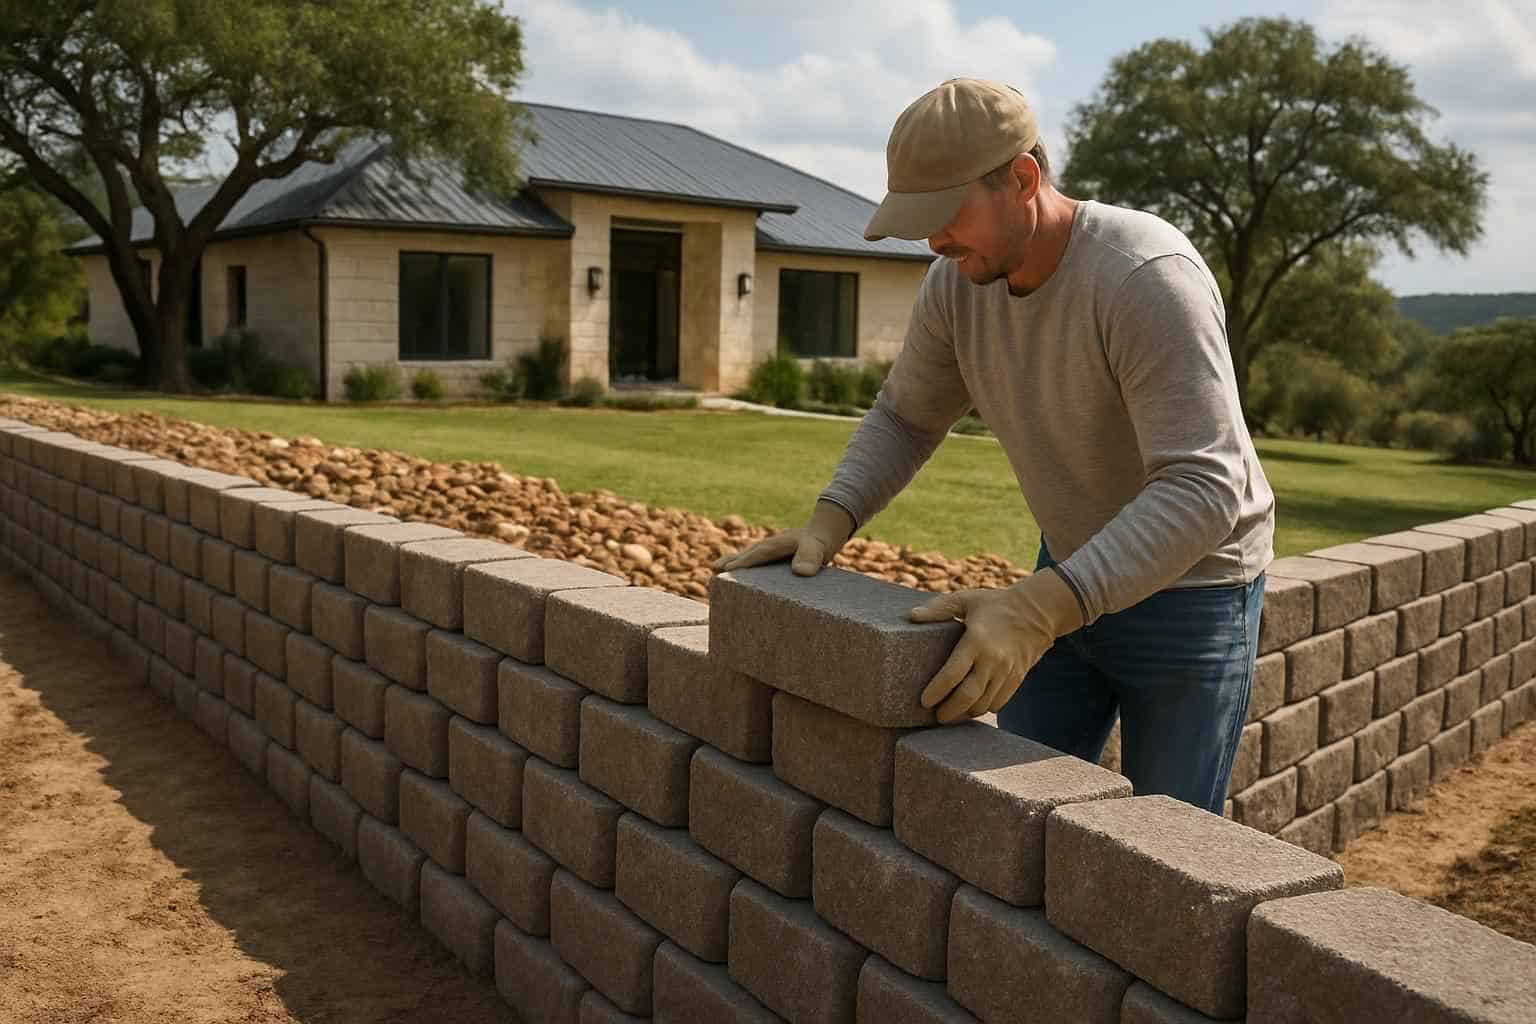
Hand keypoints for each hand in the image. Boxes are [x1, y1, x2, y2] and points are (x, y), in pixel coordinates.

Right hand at [712, 500, 854, 576]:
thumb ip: (810, 558)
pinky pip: (753, 560)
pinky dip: (741, 564)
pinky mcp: (770, 556)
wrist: (823, 532)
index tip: (727, 570)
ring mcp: (768, 550)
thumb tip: (801, 572)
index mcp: (777, 544)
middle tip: (714, 571)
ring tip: (715, 570)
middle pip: (747, 554)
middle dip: (731, 562)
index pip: (758, 554)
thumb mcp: (818, 549)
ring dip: (732, 562)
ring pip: (747, 555)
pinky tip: (731, 571)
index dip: (743, 562)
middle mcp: (769, 545)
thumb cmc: (820, 542)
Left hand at [908, 568, 1084, 722]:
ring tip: (950, 714)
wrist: (1037, 612)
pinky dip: (983, 708)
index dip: (936, 691)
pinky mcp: (1017, 678)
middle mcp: (992, 660)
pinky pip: (998, 702)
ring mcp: (1007, 672)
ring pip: (983, 703)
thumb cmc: (996, 604)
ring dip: (965, 713)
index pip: (952, 673)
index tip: (924, 701)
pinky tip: (971, 707)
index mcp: (976, 641)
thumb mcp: (966, 599)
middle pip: (968, 696)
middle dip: (949, 711)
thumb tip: (912, 616)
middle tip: (936, 716)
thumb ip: (939, 608)